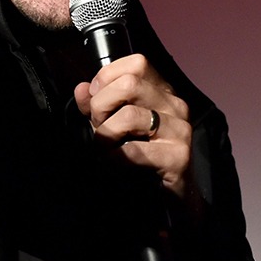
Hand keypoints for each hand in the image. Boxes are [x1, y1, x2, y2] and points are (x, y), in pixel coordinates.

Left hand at [73, 54, 199, 203]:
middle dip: (102, 106)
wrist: (173, 197)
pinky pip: (134, 151)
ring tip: (105, 149)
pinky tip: (114, 164)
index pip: (137, 63)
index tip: (95, 98)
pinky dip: (114, 159)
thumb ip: (97, 106)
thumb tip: (81, 89)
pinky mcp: (178, 156)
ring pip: (129, 116)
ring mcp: (179, 129)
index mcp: (162, 92)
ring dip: (106, 136)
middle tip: (98, 127)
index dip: (108, 76)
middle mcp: (174, 105)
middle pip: (129, 84)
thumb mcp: (115, 126)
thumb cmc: (143, 157)